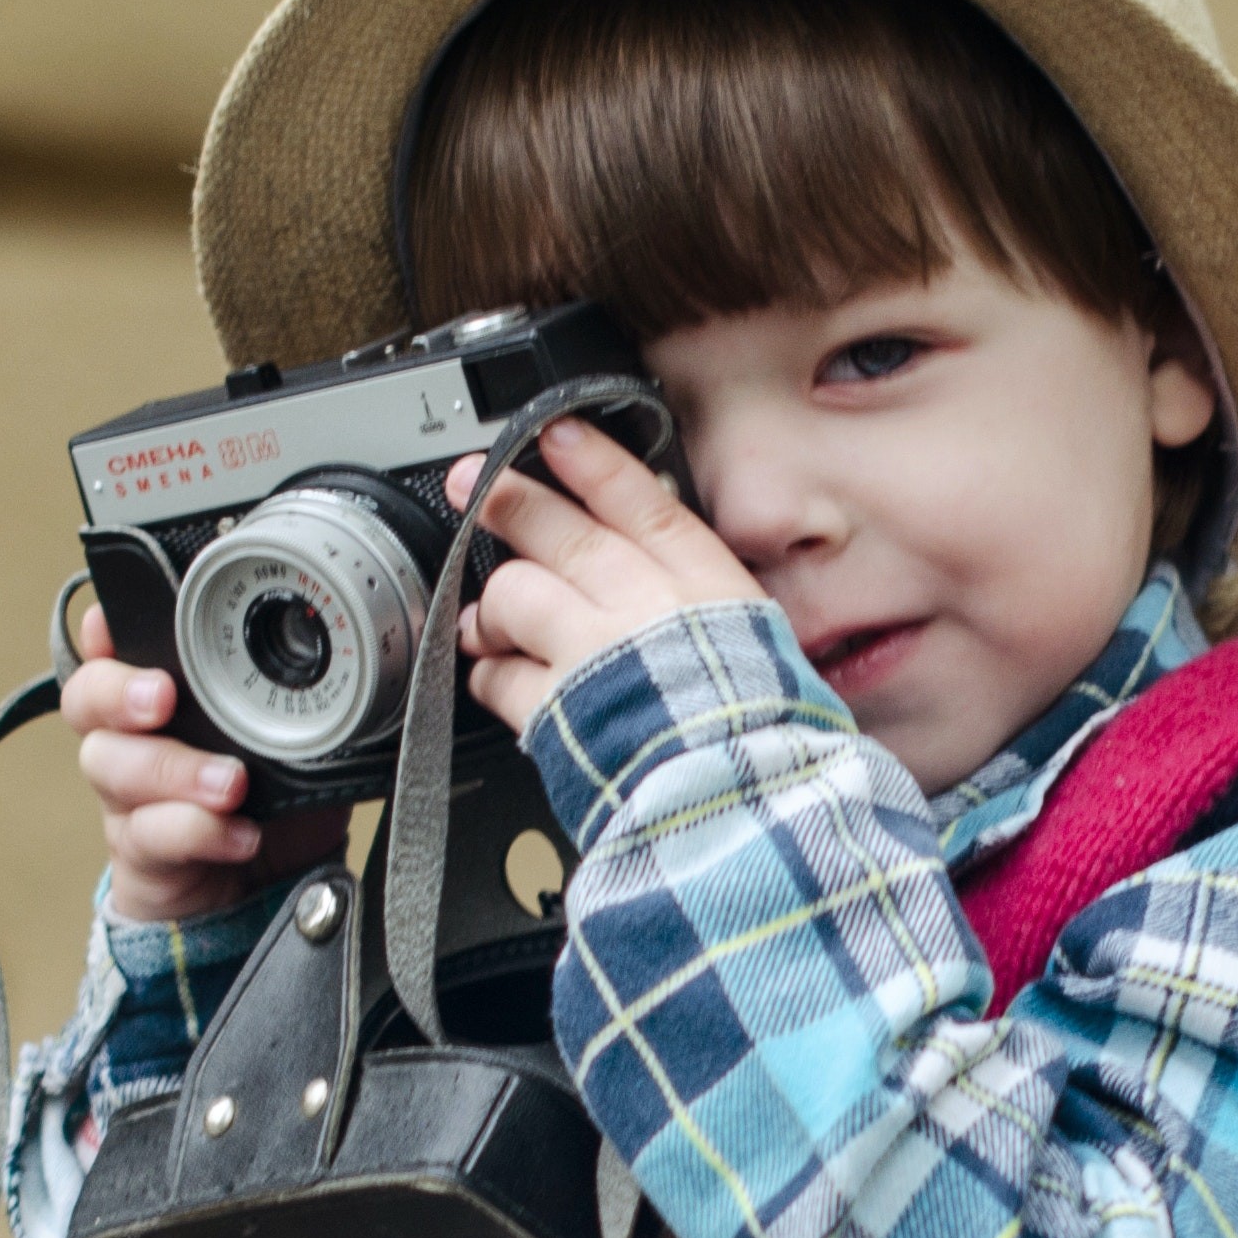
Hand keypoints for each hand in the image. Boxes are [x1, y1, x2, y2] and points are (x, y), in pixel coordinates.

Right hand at [63, 601, 345, 925]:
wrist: (257, 897)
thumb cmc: (272, 810)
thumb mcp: (304, 748)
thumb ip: (326, 706)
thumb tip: (392, 663)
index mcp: (167, 701)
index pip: (117, 649)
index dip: (104, 629)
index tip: (109, 621)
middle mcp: (134, 740)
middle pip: (89, 698)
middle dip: (119, 690)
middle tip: (162, 696)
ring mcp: (128, 798)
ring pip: (111, 765)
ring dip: (173, 769)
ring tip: (229, 784)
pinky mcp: (139, 852)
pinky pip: (149, 834)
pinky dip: (196, 830)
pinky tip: (238, 834)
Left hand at [448, 418, 766, 735]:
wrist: (745, 803)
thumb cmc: (763, 735)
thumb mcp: (758, 648)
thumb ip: (703, 610)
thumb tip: (664, 584)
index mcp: (704, 586)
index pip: (639, 501)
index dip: (592, 460)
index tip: (557, 433)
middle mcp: (644, 606)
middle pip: (560, 534)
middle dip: (509, 502)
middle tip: (474, 487)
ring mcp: (594, 654)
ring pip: (515, 594)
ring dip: (490, 606)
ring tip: (483, 621)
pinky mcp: (556, 708)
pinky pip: (497, 676)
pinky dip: (489, 676)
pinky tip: (495, 679)